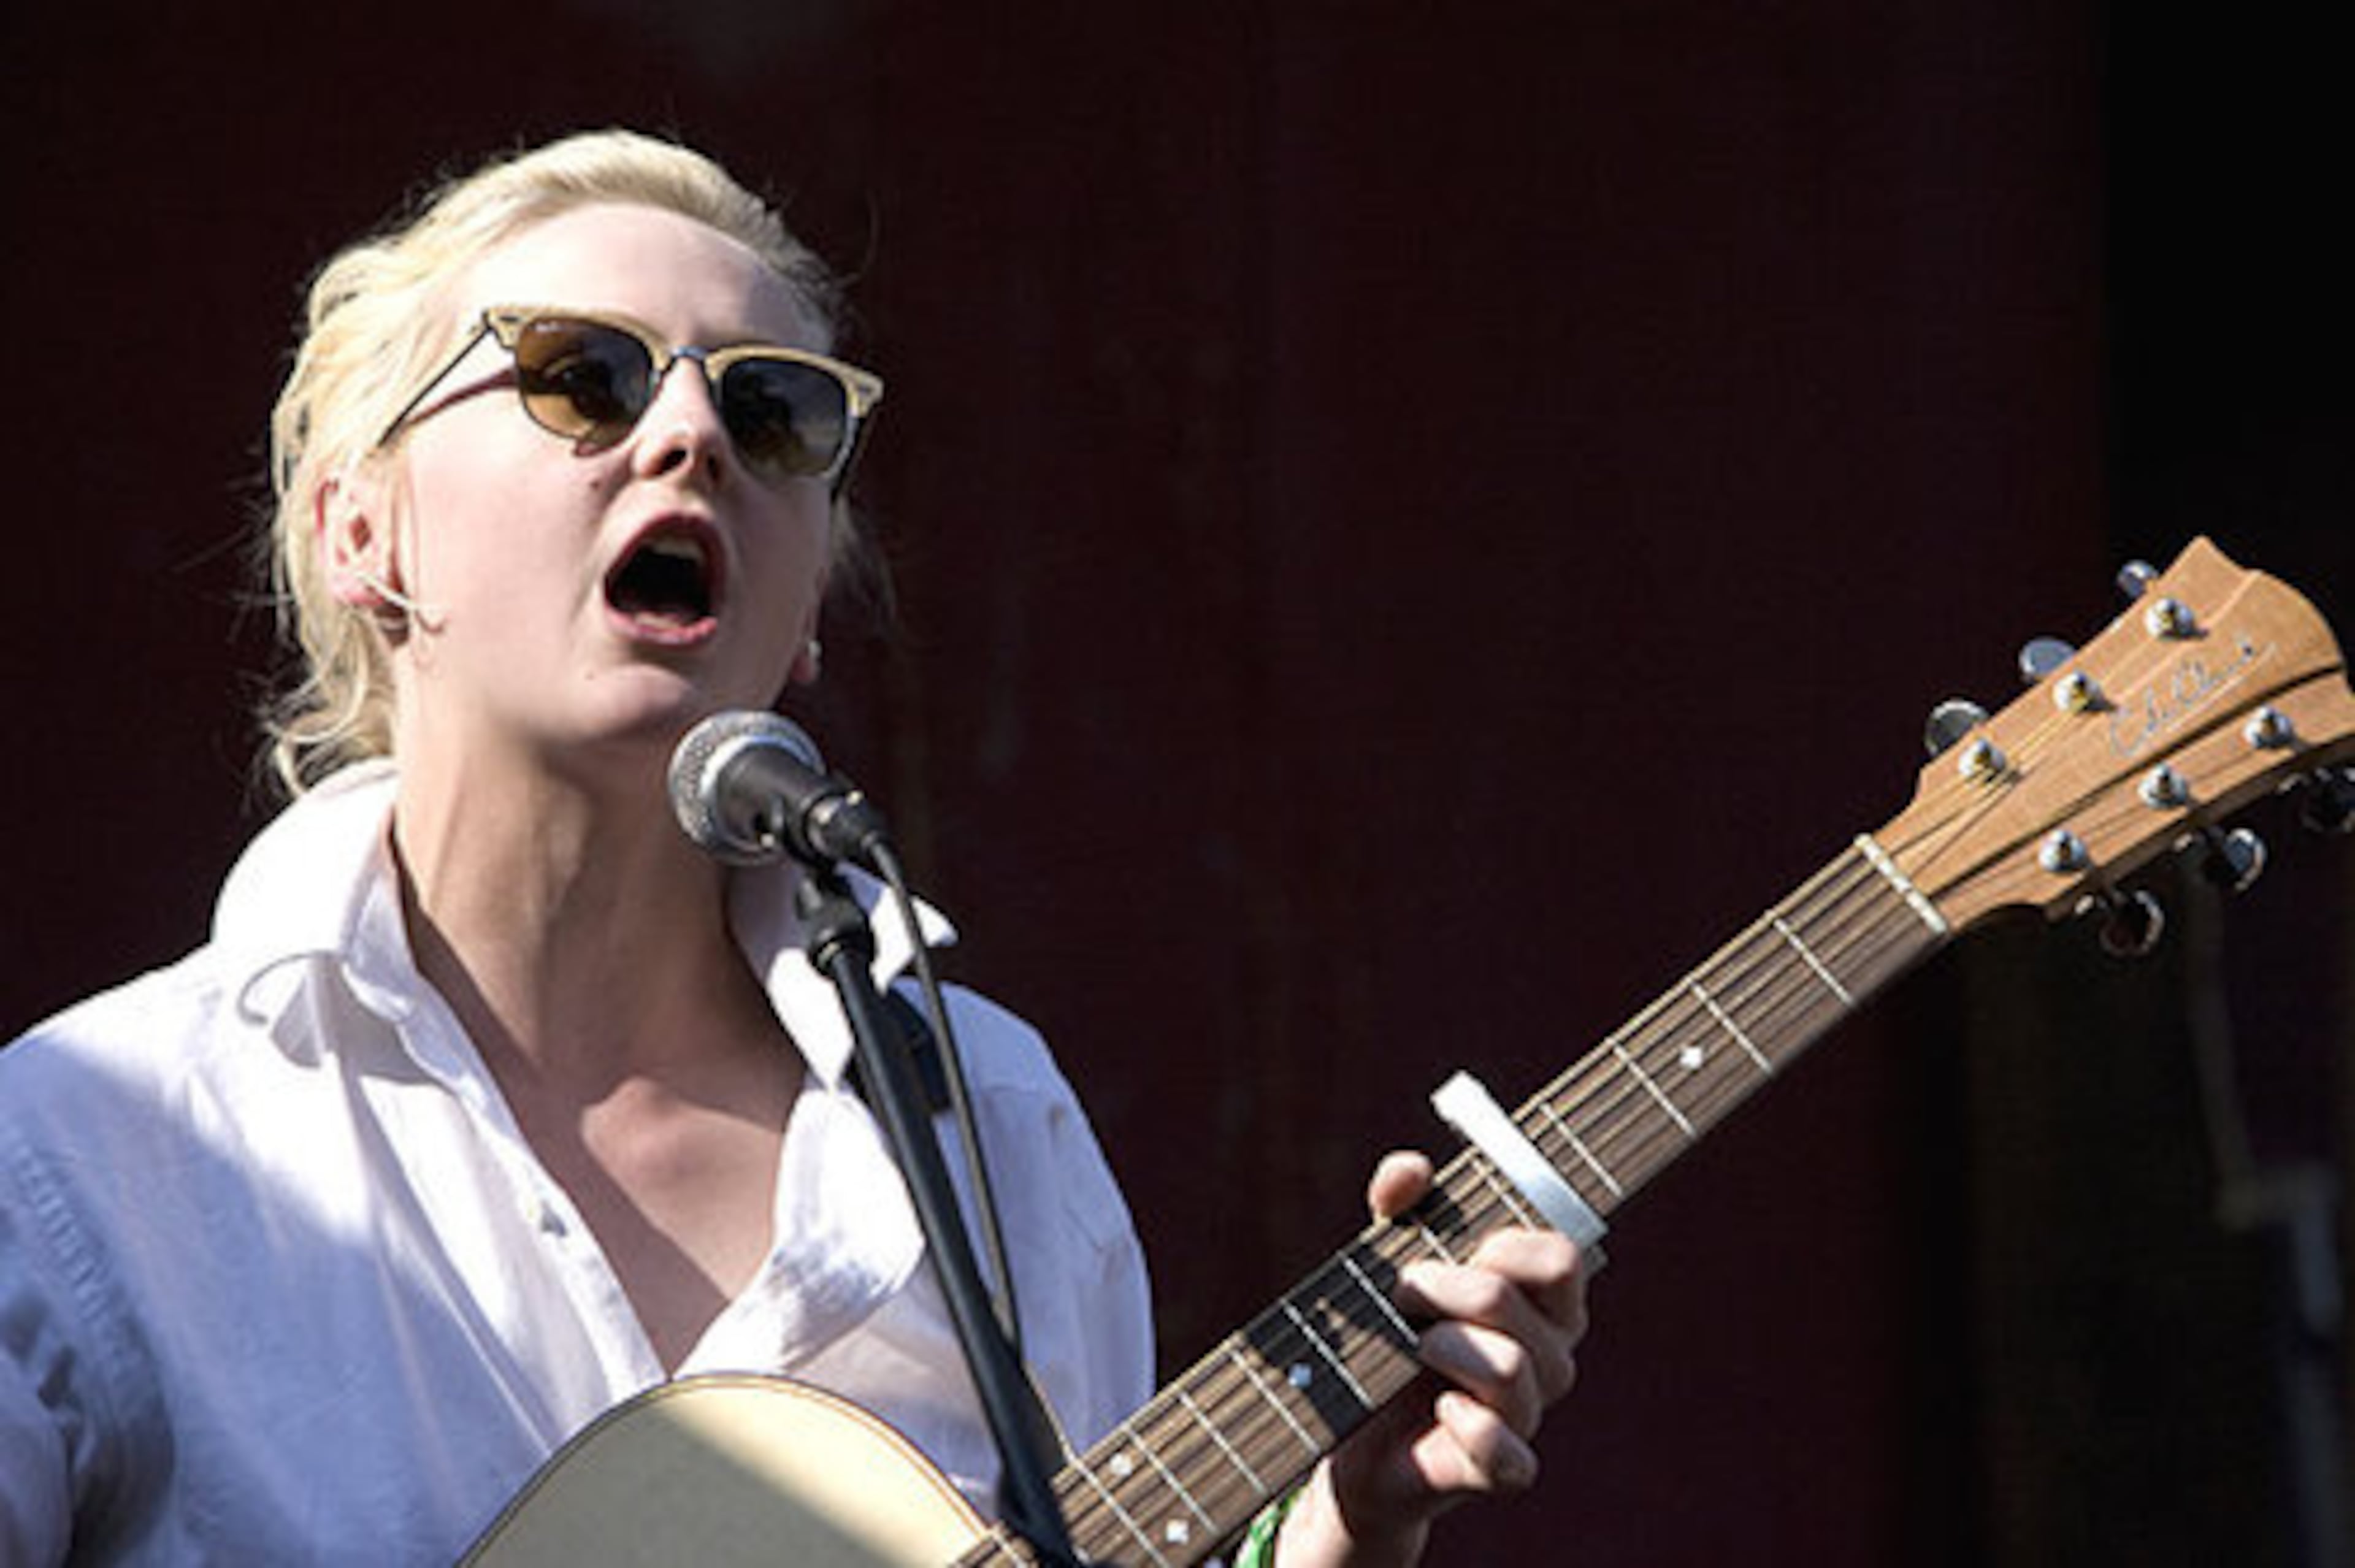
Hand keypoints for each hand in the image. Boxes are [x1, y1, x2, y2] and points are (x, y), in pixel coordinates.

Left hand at [1276, 1151, 1590, 1567]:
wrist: (1359, 1435)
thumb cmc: (1393, 1337)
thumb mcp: (1389, 1259)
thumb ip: (1401, 1205)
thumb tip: (1412, 1170)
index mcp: (1543, 1302)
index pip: (1562, 1257)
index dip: (1503, 1243)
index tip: (1455, 1249)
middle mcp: (1551, 1357)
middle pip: (1515, 1301)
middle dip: (1444, 1287)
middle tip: (1405, 1297)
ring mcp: (1531, 1415)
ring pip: (1509, 1367)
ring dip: (1441, 1347)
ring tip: (1412, 1348)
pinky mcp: (1503, 1469)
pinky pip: (1505, 1448)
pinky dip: (1468, 1425)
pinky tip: (1440, 1409)